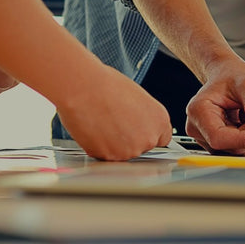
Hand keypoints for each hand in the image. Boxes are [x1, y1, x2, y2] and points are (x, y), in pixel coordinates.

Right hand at [56, 65, 172, 160]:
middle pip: (142, 147)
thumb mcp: (137, 97)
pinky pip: (106, 155)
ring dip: (114, 143)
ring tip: (103, 122)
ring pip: (123, 153)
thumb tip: (137, 123)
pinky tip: (95, 128)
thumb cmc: (106, 86)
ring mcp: (129, 151)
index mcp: (160, 121)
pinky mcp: (109, 157)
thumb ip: (143, 116)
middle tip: (115, 121)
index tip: (137, 129)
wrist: (83, 89)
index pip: (162, 139)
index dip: (146, 133)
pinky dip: (99, 146)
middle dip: (129, 138)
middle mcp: (148, 139)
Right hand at [184, 58, 244, 154]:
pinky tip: (243, 122)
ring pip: (233, 150)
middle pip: (227, 146)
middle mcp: (196, 127)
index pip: (219, 138)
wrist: (226, 75)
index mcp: (198, 110)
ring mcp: (203, 137)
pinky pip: (234, 148)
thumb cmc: (233, 76)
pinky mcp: (212, 142)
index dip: (243, 140)